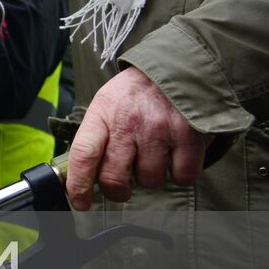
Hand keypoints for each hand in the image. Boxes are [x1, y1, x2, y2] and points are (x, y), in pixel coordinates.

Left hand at [66, 66, 208, 209]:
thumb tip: (79, 175)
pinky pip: (181, 177)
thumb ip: (96, 137)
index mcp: (103, 112)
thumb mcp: (107, 103)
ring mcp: (160, 130)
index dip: (78, 185)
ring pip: (149, 180)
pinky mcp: (189, 137)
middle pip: (114, 177)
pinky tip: (176, 154)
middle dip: (116, 190)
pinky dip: (180, 172)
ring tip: (153, 152)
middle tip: (122, 186)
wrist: (178, 66)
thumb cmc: (136, 93)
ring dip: (151, 175)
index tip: (80, 203)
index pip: (84, 154)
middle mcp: (129, 121)